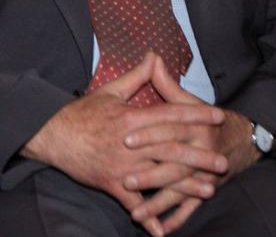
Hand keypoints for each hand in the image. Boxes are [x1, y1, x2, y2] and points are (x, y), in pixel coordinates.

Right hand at [21, 53, 225, 236]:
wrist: (52, 134)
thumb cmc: (82, 112)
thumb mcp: (109, 91)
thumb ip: (137, 76)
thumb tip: (154, 56)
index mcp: (131, 117)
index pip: (170, 115)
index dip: (196, 116)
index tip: (218, 117)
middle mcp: (130, 143)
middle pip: (171, 148)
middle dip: (199, 155)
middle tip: (223, 161)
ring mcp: (122, 165)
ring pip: (159, 176)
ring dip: (185, 185)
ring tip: (209, 190)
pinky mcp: (111, 182)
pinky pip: (133, 202)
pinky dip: (148, 217)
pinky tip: (163, 230)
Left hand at [122, 59, 259, 233]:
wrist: (244, 139)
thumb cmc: (207, 118)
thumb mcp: (190, 99)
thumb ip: (167, 83)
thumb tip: (151, 56)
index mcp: (195, 126)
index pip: (168, 130)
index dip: (147, 134)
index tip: (124, 138)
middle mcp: (201, 151)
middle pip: (173, 164)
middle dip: (149, 174)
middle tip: (125, 181)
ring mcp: (205, 173)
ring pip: (180, 190)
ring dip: (158, 203)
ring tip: (136, 213)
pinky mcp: (207, 189)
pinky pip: (191, 207)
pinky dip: (176, 219)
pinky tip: (159, 229)